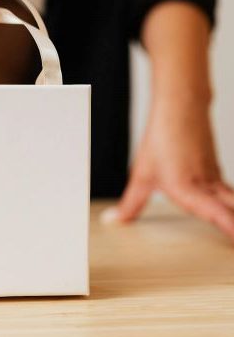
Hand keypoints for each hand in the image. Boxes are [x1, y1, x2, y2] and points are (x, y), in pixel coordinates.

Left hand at [104, 97, 233, 238]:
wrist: (180, 109)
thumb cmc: (164, 138)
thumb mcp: (142, 175)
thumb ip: (131, 203)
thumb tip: (115, 219)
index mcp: (188, 188)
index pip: (216, 212)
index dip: (230, 227)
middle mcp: (207, 186)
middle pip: (232, 210)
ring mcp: (215, 179)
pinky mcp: (216, 173)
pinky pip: (230, 193)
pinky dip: (233, 205)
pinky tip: (230, 211)